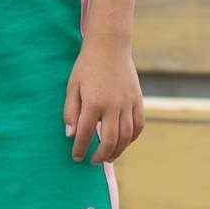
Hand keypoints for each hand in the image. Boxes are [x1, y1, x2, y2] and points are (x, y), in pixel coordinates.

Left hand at [63, 35, 144, 163]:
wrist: (110, 46)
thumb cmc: (87, 66)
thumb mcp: (72, 86)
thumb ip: (71, 112)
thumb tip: (71, 135)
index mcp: (93, 102)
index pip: (86, 134)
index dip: (80, 149)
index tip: (76, 157)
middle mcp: (113, 105)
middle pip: (109, 140)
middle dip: (100, 155)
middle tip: (93, 162)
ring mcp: (128, 103)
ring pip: (126, 136)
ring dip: (117, 151)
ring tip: (108, 158)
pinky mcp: (138, 100)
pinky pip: (138, 125)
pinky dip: (131, 138)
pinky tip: (123, 143)